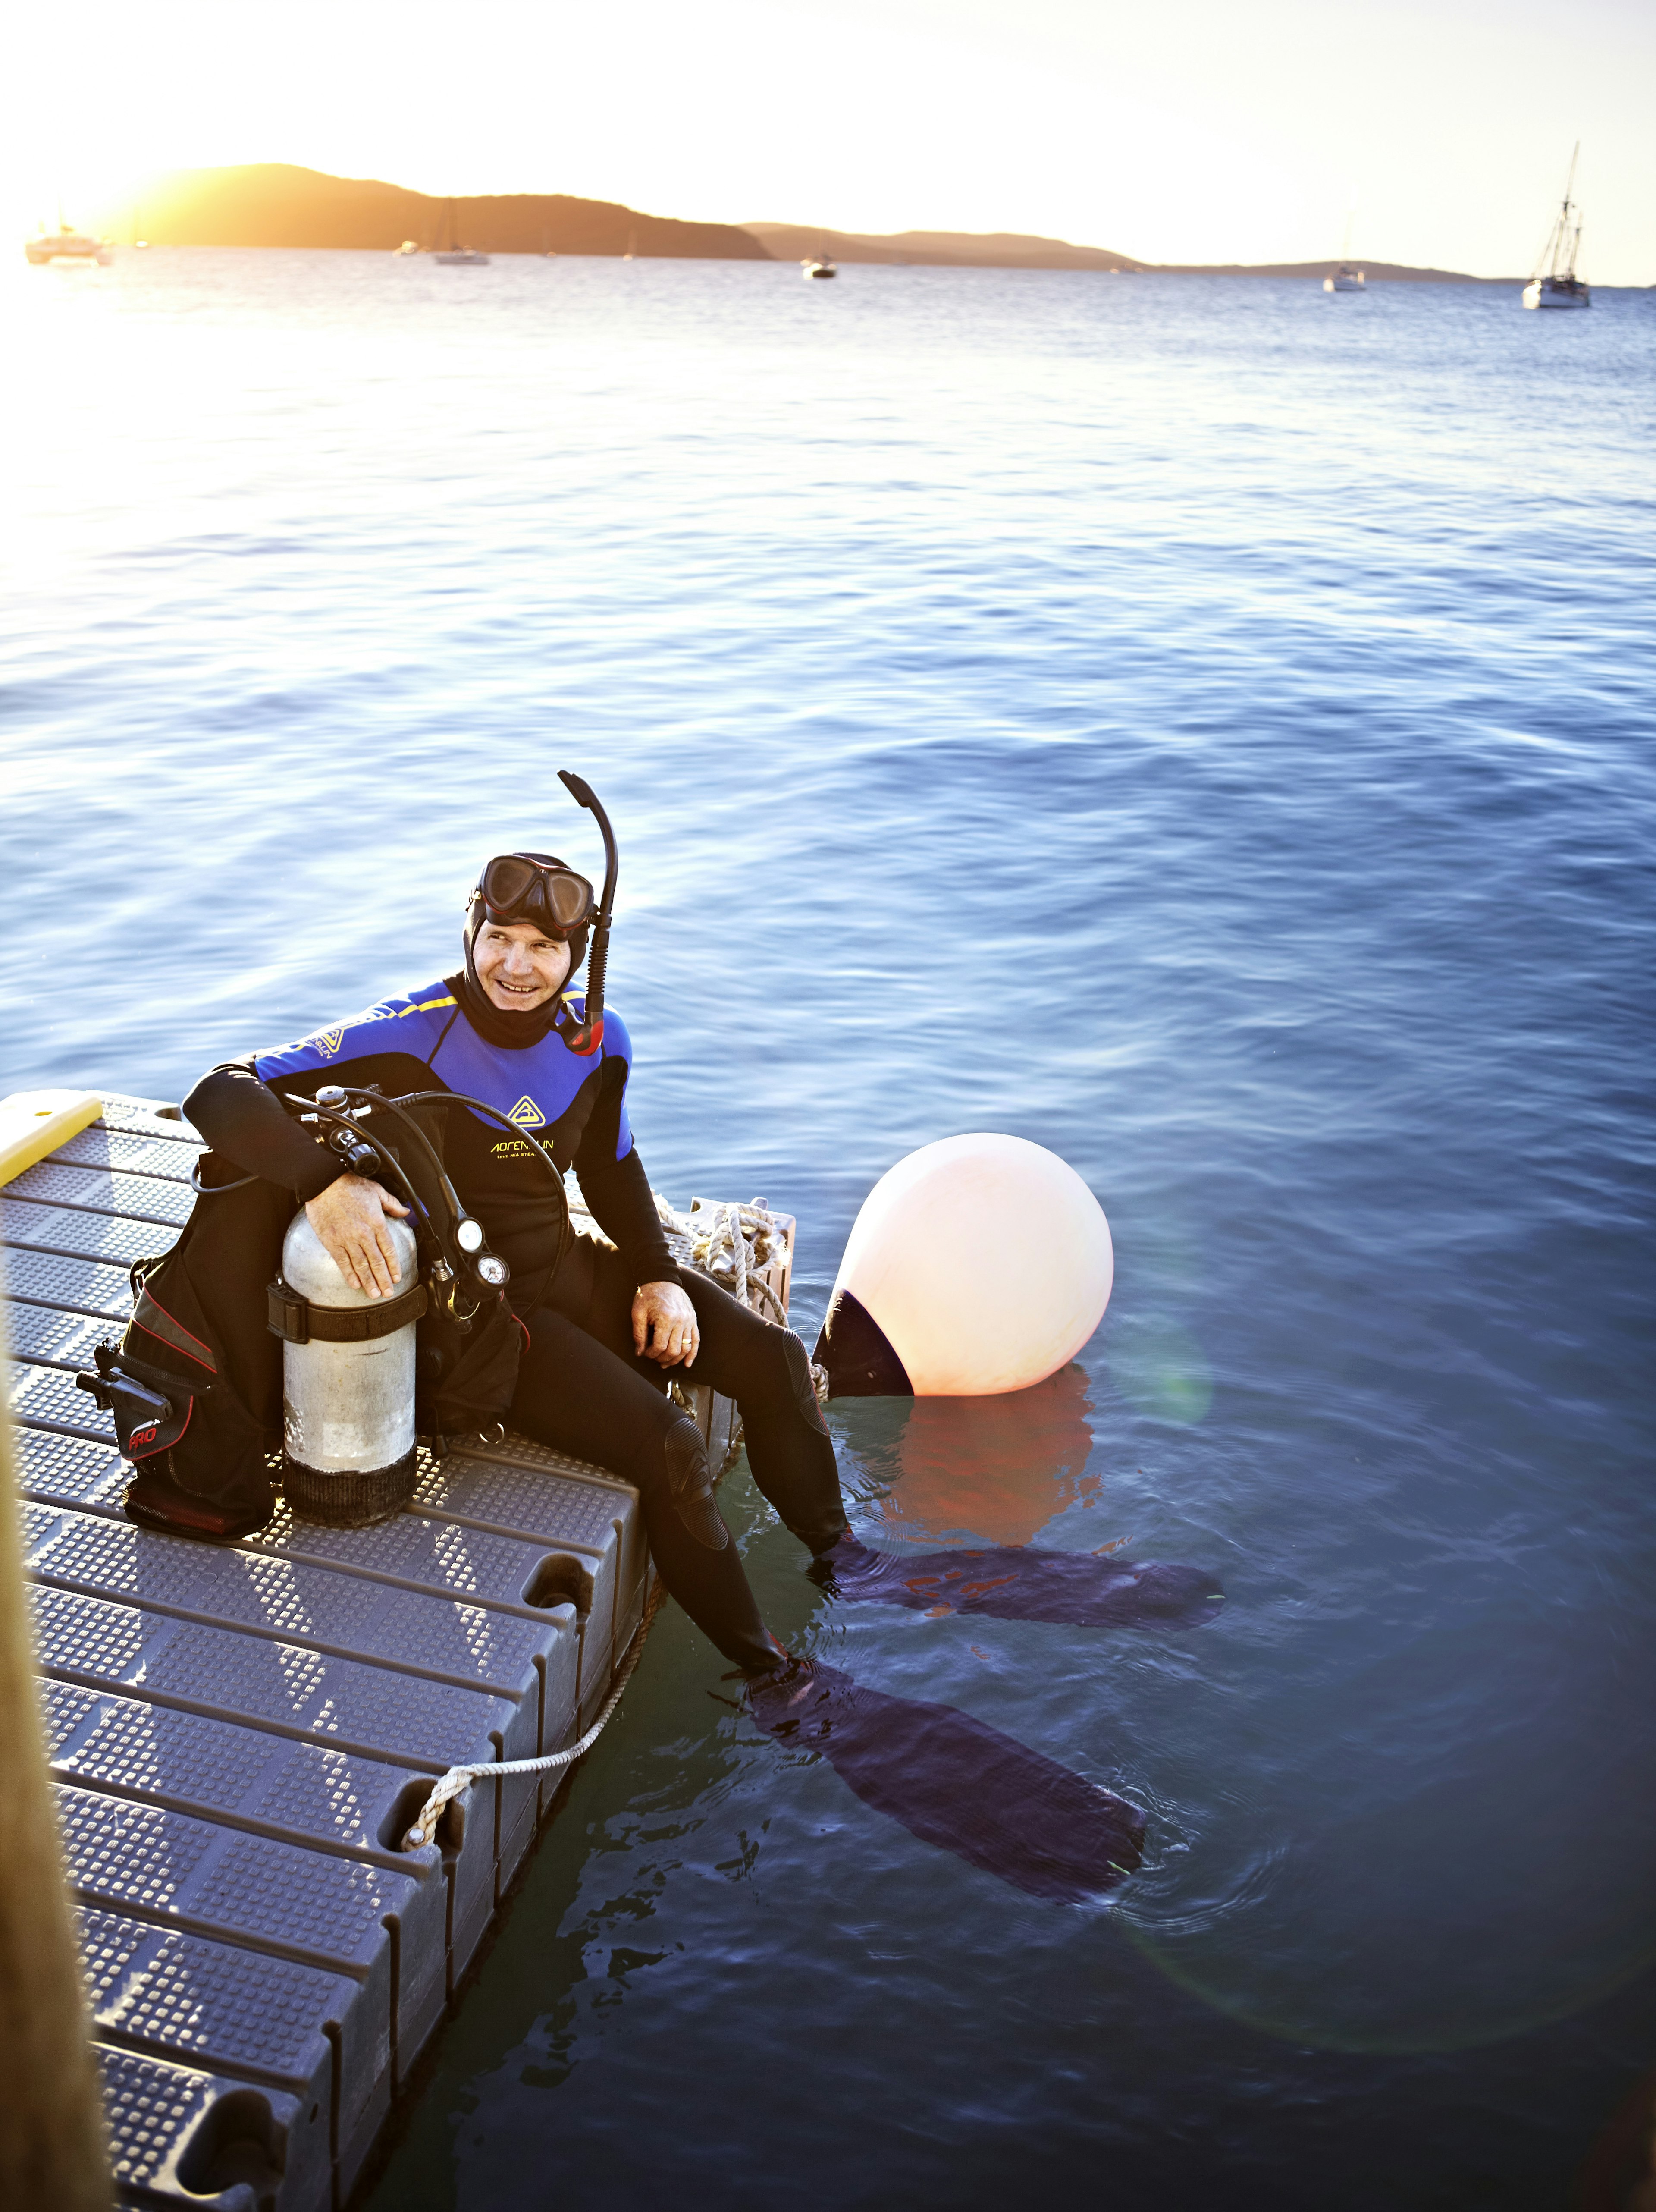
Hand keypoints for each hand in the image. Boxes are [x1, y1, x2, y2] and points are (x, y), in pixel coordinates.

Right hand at [305, 1175, 410, 1296]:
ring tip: (374, 1293)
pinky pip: (342, 1262)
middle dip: (383, 1279)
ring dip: (369, 1281)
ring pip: (361, 1265)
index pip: (389, 1250)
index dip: (393, 1266)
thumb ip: (392, 1203)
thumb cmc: (349, 1185)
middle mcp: (364, 1234)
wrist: (324, 1183)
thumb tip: (405, 1210)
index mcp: (377, 1222)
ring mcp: (347, 1239)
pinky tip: (355, 1283)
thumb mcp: (377, 1191)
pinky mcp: (332, 1241)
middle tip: (388, 1292)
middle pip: (376, 1262)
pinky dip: (349, 1274)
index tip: (396, 1277)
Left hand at [633, 1280, 698, 1367]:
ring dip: (676, 1359)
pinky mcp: (693, 1319)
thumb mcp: (637, 1312)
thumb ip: (638, 1334)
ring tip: (666, 1362)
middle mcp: (681, 1320)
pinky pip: (696, 1340)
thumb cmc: (648, 1294)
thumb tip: (640, 1352)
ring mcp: (689, 1320)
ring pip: (686, 1348)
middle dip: (662, 1358)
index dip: (651, 1354)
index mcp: (666, 1318)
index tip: (645, 1352)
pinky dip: (692, 1354)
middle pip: (674, 1350)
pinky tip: (687, 1363)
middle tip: (654, 1357)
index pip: (660, 1346)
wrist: (662, 1278)